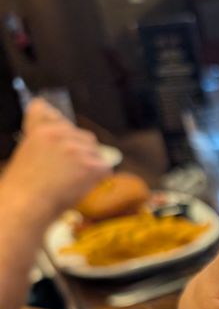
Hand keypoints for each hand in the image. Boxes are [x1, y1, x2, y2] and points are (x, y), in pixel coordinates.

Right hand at [1, 102, 109, 219]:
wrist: (26, 206)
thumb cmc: (23, 185)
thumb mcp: (26, 148)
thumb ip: (38, 127)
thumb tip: (42, 103)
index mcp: (43, 129)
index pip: (64, 122)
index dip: (66, 143)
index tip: (60, 159)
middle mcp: (60, 134)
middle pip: (87, 138)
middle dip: (82, 155)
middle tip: (66, 174)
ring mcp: (77, 149)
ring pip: (97, 154)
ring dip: (90, 168)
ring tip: (70, 182)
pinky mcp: (90, 166)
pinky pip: (106, 169)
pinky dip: (98, 180)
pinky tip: (82, 187)